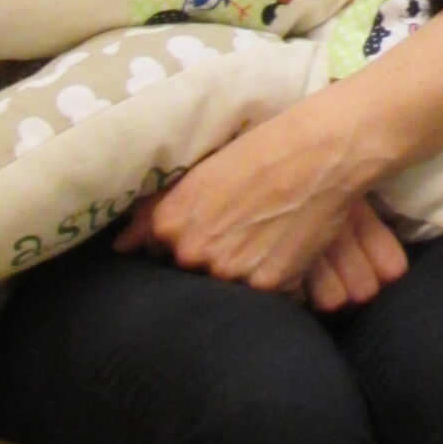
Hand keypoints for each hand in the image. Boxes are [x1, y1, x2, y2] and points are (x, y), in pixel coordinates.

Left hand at [111, 93, 405, 299]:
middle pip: (193, 274)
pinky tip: (287, 243)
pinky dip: (274, 274)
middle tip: (244, 228)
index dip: (186, 241)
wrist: (321, 152)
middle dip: (213, 258)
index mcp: (170, 224)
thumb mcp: (201, 174)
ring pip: (228, 286)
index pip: (159, 255)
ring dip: (244, 269)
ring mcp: (230, 272)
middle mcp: (193, 253)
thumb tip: (121, 247)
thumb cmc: (263, 151)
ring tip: (268, 233)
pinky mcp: (267, 285)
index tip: (210, 227)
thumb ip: (156, 215)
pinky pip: (263, 292)